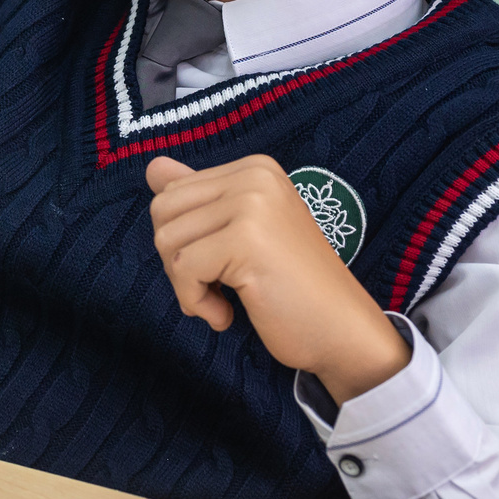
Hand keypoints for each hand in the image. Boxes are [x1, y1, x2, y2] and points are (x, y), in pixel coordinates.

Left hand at [145, 153, 411, 404]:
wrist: (344, 332)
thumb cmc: (292, 289)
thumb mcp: (244, 233)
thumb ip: (200, 199)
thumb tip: (154, 167)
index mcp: (254, 169)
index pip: (171, 192)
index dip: (183, 241)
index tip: (220, 267)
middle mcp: (254, 176)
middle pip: (162, 211)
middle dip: (176, 259)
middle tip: (216, 287)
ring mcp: (252, 205)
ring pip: (167, 240)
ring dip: (186, 285)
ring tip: (224, 300)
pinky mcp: (246, 240)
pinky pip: (183, 269)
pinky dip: (195, 302)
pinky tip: (226, 315)